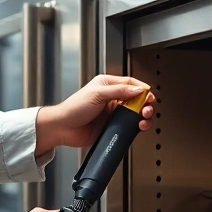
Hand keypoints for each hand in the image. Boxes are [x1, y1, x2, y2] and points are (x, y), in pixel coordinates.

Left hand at [35, 75, 155, 156]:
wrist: (63, 128)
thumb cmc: (74, 108)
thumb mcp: (97, 94)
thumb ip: (118, 91)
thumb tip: (137, 90)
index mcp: (108, 85)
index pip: (131, 84)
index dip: (142, 89)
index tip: (148, 95)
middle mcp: (112, 98)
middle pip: (136, 99)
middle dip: (145, 103)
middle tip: (147, 108)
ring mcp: (113, 113)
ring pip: (135, 112)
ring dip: (143, 115)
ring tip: (144, 117)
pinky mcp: (113, 126)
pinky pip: (129, 125)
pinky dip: (136, 126)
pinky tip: (138, 126)